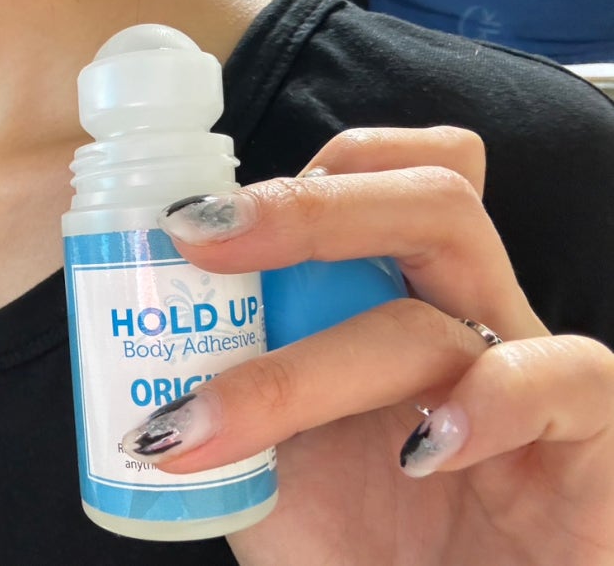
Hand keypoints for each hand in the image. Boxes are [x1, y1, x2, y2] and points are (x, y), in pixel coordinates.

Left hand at [130, 127, 613, 564]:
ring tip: (211, 428)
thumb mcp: (262, 448)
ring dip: (312, 367)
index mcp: (391, 301)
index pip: (378, 182)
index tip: (189, 225)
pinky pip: (566, 377)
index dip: (292, 184)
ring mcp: (523, 370)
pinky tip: (415, 456)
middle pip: (432, 195)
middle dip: (309, 208)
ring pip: (441, 312)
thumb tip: (142, 330)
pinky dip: (485, 403)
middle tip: (203, 240)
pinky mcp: (586, 435)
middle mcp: (462, 317)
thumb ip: (225, 378)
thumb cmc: (345, 540)